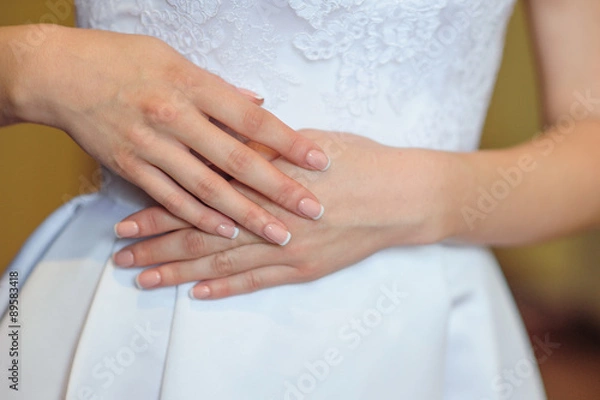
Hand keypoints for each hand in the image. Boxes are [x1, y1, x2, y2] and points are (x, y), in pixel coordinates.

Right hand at [10, 26, 329, 243]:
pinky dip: (198, 218)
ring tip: (276, 233)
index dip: (289, 141)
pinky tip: (224, 232)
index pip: (253, 118)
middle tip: (312, 209)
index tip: (319, 160)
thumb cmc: (122, 59)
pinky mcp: (131, 167)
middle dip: (279, 188)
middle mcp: (175, 118)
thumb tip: (257, 101)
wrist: (61, 74)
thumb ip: (219, 87)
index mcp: (192, 86)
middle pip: (237, 160)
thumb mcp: (175, 59)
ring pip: (207, 188)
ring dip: (245, 214)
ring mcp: (152, 146)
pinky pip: (170, 199)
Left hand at [113, 130, 456, 297]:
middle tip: (124, 257)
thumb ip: (261, 152)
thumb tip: (222, 153)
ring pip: (222, 263)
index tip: (127, 222)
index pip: (200, 200)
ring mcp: (287, 248)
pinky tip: (200, 294)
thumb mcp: (307, 143)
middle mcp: (269, 219)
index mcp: (266, 183)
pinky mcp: (304, 268)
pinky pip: (258, 281)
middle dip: (158, 247)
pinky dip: (227, 288)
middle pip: (202, 236)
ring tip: (148, 280)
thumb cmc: (359, 161)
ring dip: (181, 273)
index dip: (160, 214)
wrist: (403, 196)